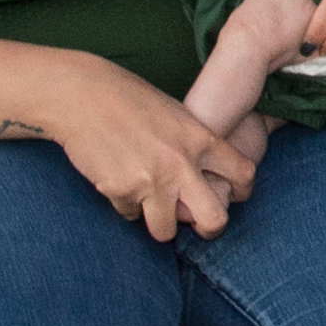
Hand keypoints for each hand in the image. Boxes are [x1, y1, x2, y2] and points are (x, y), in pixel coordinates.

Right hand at [55, 74, 265, 241]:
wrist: (82, 94)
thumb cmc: (129, 99)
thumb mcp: (175, 114)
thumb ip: (195, 144)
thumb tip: (210, 178)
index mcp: (200, 137)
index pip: (243, 174)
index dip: (241, 191)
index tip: (232, 196)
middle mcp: (180, 163)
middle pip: (214, 219)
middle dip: (208, 229)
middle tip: (197, 225)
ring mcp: (150, 180)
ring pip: (166, 230)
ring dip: (158, 221)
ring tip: (148, 201)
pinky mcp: (120, 191)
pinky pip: (130, 214)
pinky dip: (125, 203)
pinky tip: (116, 177)